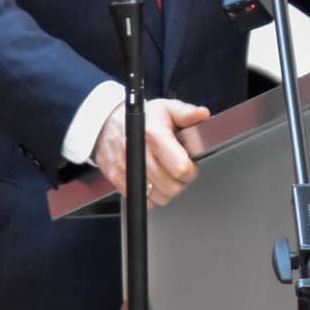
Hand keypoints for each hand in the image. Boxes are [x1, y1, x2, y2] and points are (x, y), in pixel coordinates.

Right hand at [92, 98, 210, 208]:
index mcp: (154, 135)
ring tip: (165, 173)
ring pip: (159, 197)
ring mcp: (126, 168)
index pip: (180, 167)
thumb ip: (186, 113)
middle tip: (178, 169)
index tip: (190, 164)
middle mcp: (139, 153)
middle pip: (171, 186)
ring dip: (166, 190)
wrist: (106, 123)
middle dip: (180, 181)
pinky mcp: (117, 179)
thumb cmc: (141, 118)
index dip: (191, 170)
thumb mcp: (166, 109)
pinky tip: (151, 179)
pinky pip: (142, 201)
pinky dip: (150, 195)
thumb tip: (202, 115)